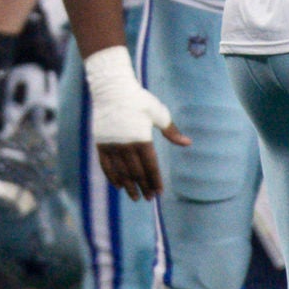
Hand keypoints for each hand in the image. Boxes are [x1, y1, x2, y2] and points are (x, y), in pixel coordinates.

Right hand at [82, 46, 185, 200]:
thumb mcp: (158, 112)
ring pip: (121, 172)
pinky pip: (106, 166)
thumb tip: (187, 143)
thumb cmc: (138, 99)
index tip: (158, 192)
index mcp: (142, 139)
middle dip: (144, 187)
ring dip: (129, 186)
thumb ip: (171, 131)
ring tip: (135, 197)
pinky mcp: (101, 143)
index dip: (155, 181)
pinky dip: (112, 177)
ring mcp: (112, 145)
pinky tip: (118, 186)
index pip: (150, 167)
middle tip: (148, 198)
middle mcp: (126, 145)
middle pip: (136, 173)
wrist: (111, 90)